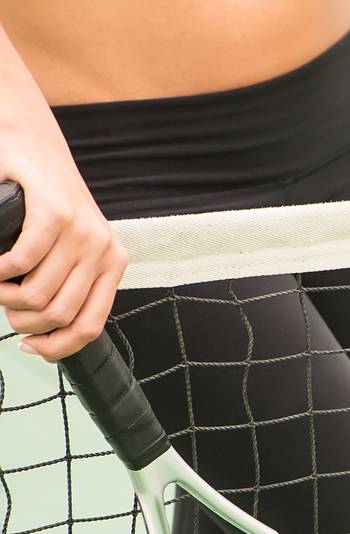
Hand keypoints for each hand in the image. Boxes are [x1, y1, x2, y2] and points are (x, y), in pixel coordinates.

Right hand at [0, 162, 124, 361]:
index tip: (30, 345)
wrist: (31, 143)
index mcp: (112, 264)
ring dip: (5, 296)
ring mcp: (82, 231)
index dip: (57, 347)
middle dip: (23, 321)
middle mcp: (104, 250)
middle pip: (60, 315)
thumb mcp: (66, 247)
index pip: (90, 326)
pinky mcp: (55, 213)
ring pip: (39, 294)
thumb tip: (46, 332)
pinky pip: (21, 262)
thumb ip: (66, 282)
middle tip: (5, 305)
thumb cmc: (42, 198)